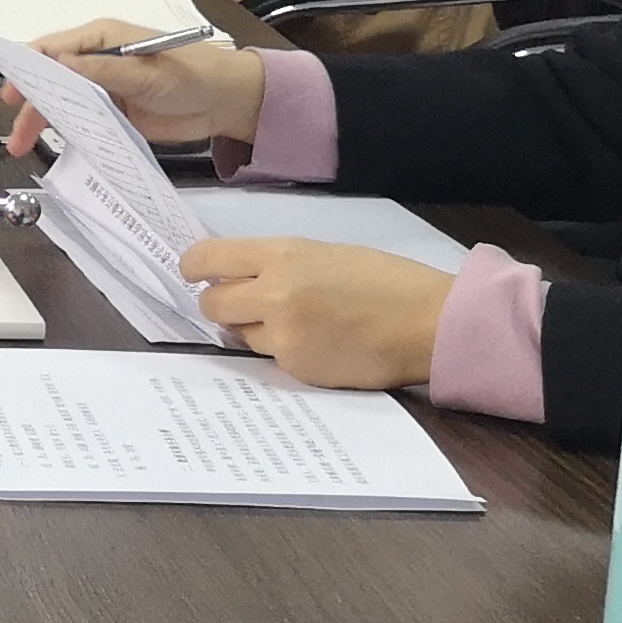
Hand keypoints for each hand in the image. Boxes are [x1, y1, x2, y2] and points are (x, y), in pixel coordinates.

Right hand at [0, 21, 270, 156]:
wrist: (225, 102)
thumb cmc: (191, 73)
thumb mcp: (146, 71)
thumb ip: (102, 69)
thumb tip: (59, 63)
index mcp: (102, 38)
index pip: (53, 47)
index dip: (28, 66)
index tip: (10, 89)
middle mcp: (96, 60)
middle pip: (51, 79)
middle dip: (30, 102)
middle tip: (16, 129)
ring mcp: (104, 87)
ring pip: (62, 102)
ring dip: (42, 120)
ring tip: (22, 144)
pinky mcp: (113, 112)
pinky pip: (81, 122)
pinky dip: (66, 132)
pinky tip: (51, 146)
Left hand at [182, 237, 450, 387]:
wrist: (428, 323)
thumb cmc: (385, 281)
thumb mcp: (325, 254)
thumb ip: (278, 265)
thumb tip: (236, 277)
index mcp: (283, 255)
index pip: (208, 259)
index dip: (194, 267)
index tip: (193, 273)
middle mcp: (275, 294)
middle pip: (212, 304)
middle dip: (221, 304)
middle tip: (241, 304)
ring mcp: (284, 336)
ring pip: (240, 334)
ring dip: (254, 329)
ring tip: (296, 323)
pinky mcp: (297, 368)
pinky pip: (271, 358)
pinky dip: (285, 351)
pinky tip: (318, 343)